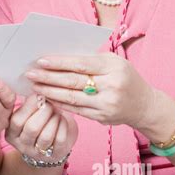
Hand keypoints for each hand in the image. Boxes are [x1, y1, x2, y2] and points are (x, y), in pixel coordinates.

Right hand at [6, 93, 77, 160]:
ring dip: (54, 119)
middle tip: (50, 103)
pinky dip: (63, 125)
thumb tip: (35, 83)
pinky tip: (62, 119)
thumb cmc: (39, 121)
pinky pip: (60, 139)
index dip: (29, 106)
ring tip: (56, 111)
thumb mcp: (28, 113)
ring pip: (46, 135)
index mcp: (11, 133)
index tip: (39, 94)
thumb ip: (28, 102)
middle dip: (44, 111)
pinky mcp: (54, 155)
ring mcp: (38, 152)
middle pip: (32, 128)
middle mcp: (22, 145)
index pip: (17, 120)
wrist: (53, 143)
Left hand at [25, 52, 155, 127]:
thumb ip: (90, 60)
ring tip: (34, 86)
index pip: (81, 64)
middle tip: (30, 74)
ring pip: (71, 97)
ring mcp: (106, 104)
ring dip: (49, 91)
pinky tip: (47, 97)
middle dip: (48, 77)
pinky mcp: (101, 117)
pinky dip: (59, 103)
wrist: (144, 105)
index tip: (41, 61)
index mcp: (114, 67)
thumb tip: (59, 57)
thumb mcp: (114, 62)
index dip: (59, 63)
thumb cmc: (125, 77)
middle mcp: (111, 86)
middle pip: (73, 81)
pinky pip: (75, 109)